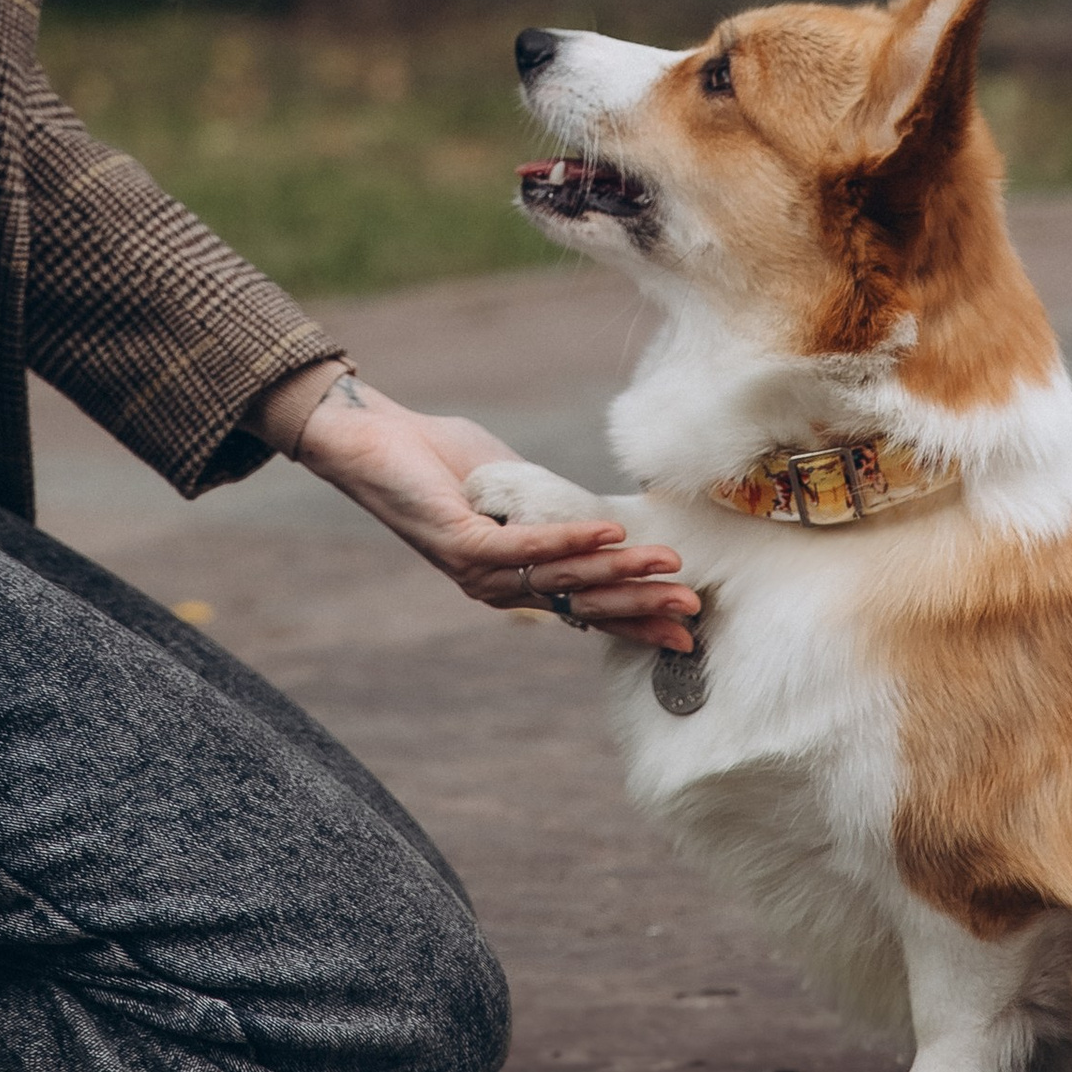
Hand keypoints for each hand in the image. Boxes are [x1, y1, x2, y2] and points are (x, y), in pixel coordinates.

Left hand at [273, 373, 699, 654]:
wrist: (381, 440)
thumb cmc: (446, 460)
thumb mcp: (518, 489)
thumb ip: (557, 510)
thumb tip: (609, 519)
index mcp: (513, 582)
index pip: (585, 607)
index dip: (635, 620)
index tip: (683, 632)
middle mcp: (497, 589)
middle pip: (583, 603)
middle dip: (641, 607)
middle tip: (690, 609)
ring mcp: (479, 572)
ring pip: (565, 576)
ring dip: (620, 568)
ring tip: (665, 562)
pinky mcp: (464, 544)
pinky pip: (529, 547)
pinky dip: (573, 538)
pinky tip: (611, 531)